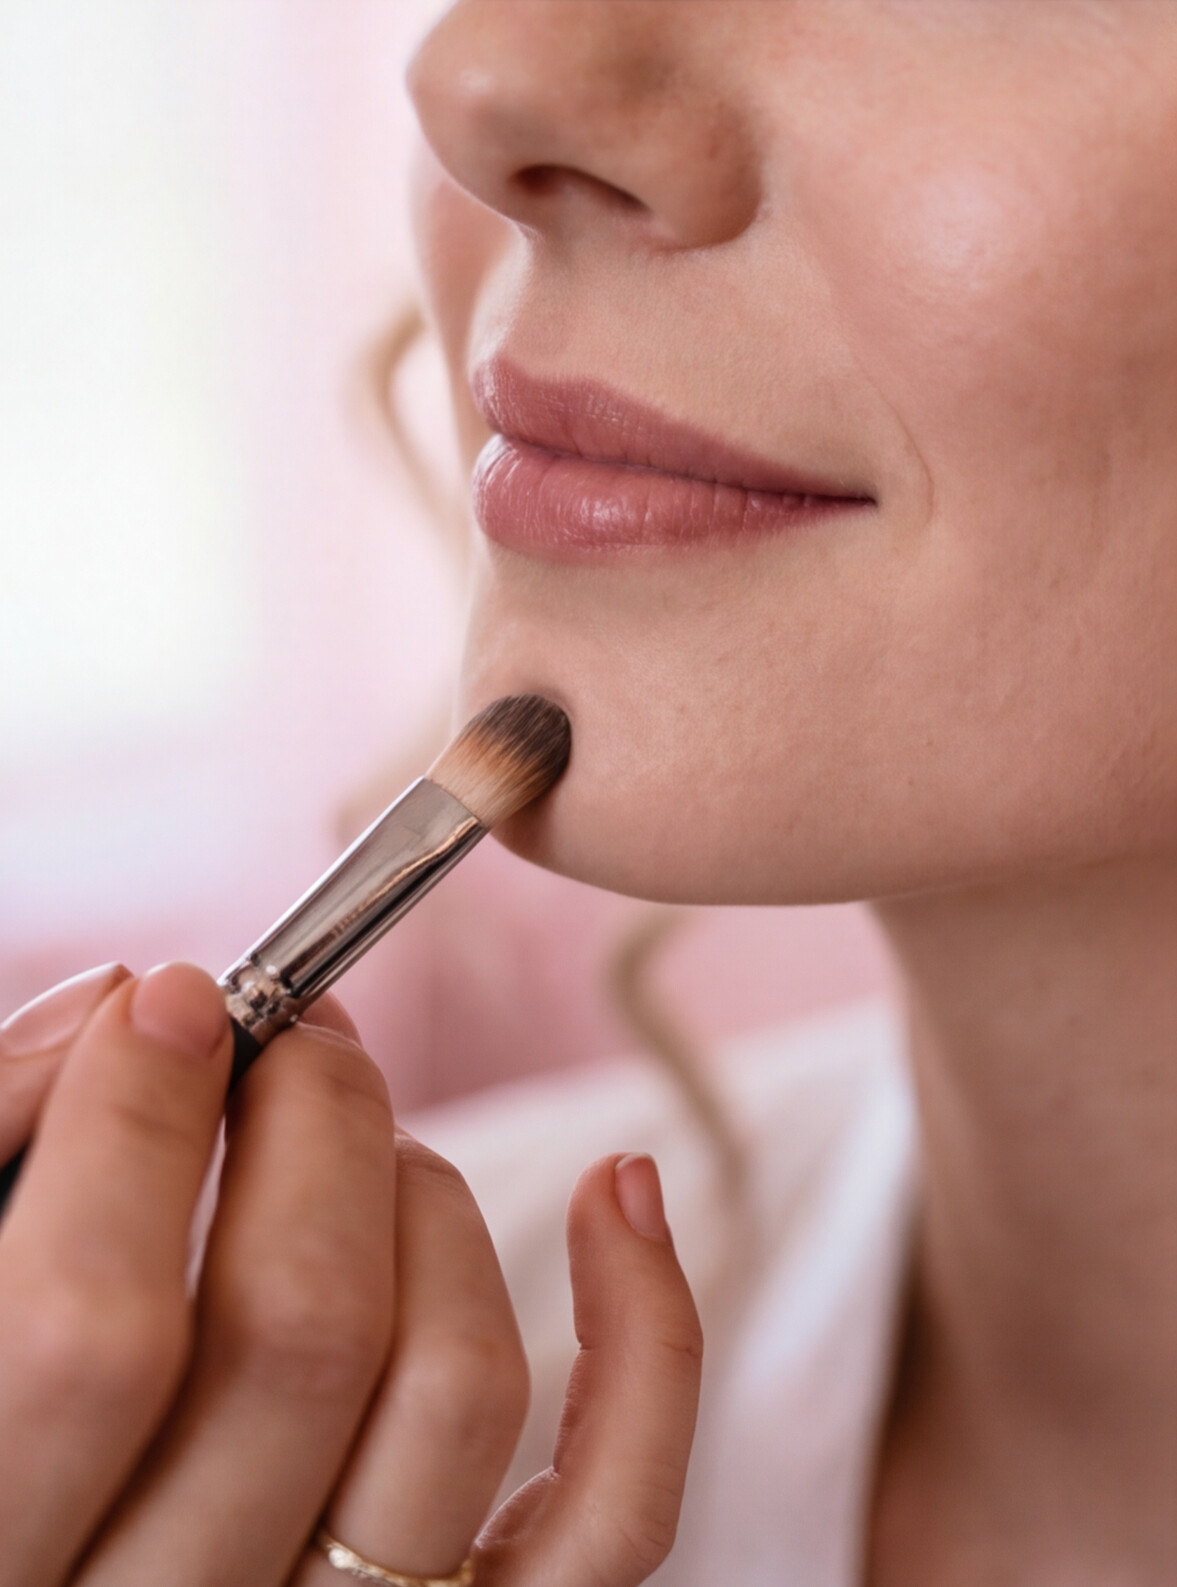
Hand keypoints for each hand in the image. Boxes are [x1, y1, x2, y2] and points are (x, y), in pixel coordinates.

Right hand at [0, 963, 701, 1585]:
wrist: (89, 1563)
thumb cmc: (14, 1403)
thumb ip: (0, 1141)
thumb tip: (121, 1006)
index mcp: (6, 1552)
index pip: (91, 1334)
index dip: (137, 1130)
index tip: (176, 1003)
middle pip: (306, 1331)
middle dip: (315, 1122)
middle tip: (293, 1039)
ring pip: (457, 1384)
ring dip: (429, 1197)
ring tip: (373, 1137)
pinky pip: (613, 1509)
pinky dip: (647, 1334)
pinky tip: (617, 1186)